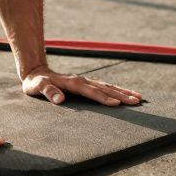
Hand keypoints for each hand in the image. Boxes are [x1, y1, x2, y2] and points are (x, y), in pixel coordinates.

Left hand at [21, 65, 143, 106]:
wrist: (36, 72)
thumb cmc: (36, 83)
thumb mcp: (37, 87)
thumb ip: (47, 91)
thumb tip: (59, 99)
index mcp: (72, 83)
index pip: (90, 91)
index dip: (102, 97)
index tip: (116, 104)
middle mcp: (82, 80)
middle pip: (104, 88)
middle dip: (121, 95)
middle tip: (137, 101)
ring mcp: (85, 81)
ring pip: (108, 86)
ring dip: (123, 92)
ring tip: (139, 98)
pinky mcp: (86, 84)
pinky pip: (105, 87)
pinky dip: (117, 90)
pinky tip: (126, 94)